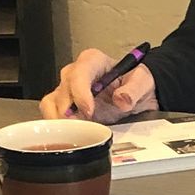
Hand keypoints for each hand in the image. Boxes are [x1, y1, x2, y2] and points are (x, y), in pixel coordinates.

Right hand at [41, 50, 158, 123]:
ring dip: (59, 119)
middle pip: (63, 89)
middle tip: (82, 126)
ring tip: (74, 132)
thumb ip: (133, 89)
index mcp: (93, 61)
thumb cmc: (135, 82)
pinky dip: (56, 124)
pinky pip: (51, 113)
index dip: (80, 93)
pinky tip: (69, 134)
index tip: (89, 111)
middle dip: (69, 111)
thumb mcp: (143, 82)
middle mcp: (76, 73)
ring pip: (51, 102)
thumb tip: (121, 99)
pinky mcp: (65, 106)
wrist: (137, 93)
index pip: (79, 73)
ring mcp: (68, 90)